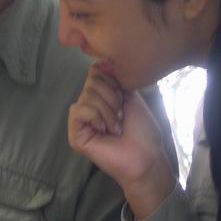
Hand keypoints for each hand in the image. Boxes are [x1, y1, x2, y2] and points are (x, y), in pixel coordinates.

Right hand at [69, 64, 175, 219]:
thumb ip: (112, 80)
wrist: (145, 156)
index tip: (124, 100)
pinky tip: (104, 132)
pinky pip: (79, 110)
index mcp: (100, 97)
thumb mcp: (129, 96)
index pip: (95, 73)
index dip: (112, 83)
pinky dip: (96, 117)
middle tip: (121, 117)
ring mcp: (80, 121)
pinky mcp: (75, 134)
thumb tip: (96, 65)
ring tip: (115, 128)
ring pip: (86, 96)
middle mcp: (88, 106)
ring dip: (108, 111)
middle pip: (91, 82)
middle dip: (112, 98)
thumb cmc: (142, 129)